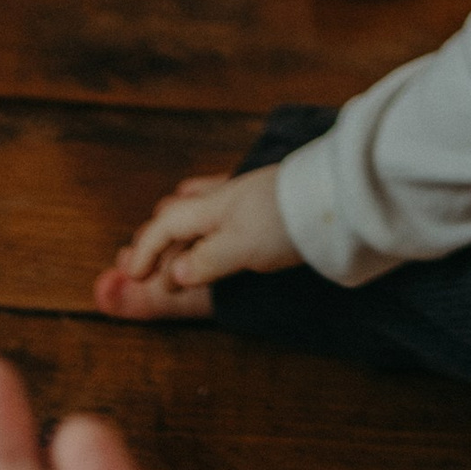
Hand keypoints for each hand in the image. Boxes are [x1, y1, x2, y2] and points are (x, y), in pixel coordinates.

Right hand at [98, 162, 298, 320]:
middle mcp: (224, 198)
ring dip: (177, 233)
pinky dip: (203, 219)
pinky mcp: (266, 199)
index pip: (166, 226)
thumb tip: (173, 274)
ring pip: (197, 211)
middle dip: (156, 241)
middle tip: (140, 265)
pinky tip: (206, 210)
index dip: (145, 250)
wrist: (338, 195)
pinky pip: (220, 205)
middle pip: (177, 216)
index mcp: (211, 208)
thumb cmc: (286, 222)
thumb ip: (205, 261)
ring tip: (166, 247)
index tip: (132, 274)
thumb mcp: (241, 248)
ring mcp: (246, 195)